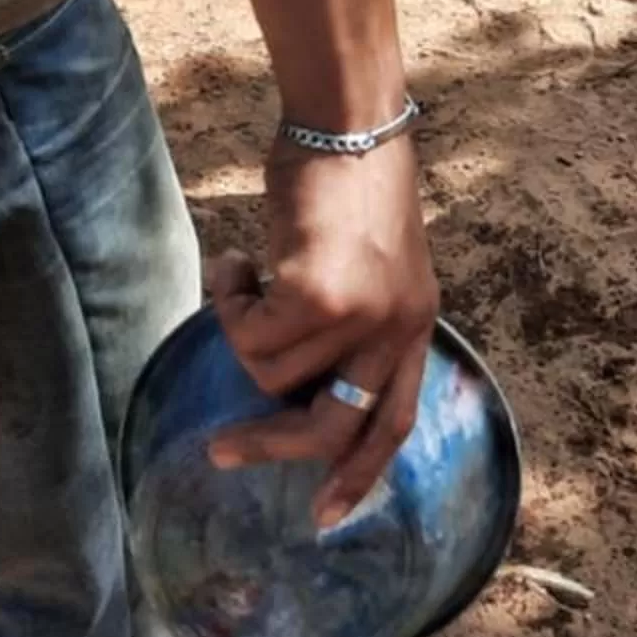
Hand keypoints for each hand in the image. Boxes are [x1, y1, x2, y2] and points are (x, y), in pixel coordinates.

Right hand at [207, 140, 440, 527]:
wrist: (348, 120)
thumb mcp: (375, 263)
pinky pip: (246, 334)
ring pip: (269, 374)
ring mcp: (360, 316)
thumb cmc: (352, 181)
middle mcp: (397, 329)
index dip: (360, 474)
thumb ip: (353, 322)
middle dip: (269, 446)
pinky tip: (237, 261)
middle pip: (333, 429)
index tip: (326, 515)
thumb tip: (290, 383)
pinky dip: (227, 302)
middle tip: (219, 450)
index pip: (397, 421)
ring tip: (243, 277)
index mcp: (417, 324)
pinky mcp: (317, 296)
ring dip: (239, 331)